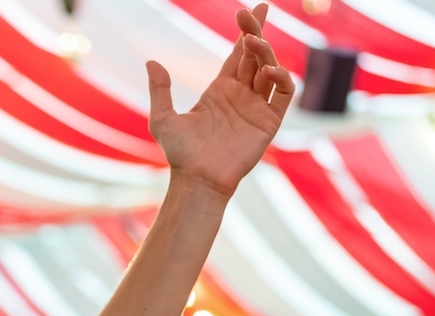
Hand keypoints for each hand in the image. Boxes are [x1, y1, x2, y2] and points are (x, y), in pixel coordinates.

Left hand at [149, 4, 292, 199]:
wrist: (198, 179)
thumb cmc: (180, 154)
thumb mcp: (162, 118)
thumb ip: (160, 90)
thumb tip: (151, 61)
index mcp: (220, 90)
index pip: (239, 53)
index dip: (247, 30)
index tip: (251, 9)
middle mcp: (242, 95)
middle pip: (255, 55)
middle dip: (256, 32)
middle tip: (251, 14)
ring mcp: (257, 107)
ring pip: (270, 69)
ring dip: (265, 52)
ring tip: (252, 42)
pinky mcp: (269, 121)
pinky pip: (283, 93)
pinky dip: (282, 78)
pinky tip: (268, 71)